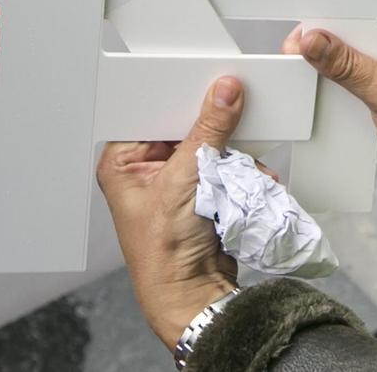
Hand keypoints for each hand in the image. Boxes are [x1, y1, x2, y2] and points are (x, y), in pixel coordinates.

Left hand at [97, 78, 242, 349]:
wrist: (191, 298)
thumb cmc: (164, 251)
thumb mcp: (184, 181)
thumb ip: (208, 132)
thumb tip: (225, 91)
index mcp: (122, 161)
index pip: (150, 111)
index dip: (177, 94)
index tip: (206, 77)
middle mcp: (145, 169)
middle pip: (183, 127)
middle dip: (213, 126)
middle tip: (236, 106)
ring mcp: (174, 183)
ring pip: (208, 146)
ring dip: (232, 152)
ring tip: (246, 159)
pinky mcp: (200, 195)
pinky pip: (223, 167)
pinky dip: (241, 171)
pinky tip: (254, 177)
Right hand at [284, 24, 376, 184]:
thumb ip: (349, 67)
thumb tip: (312, 42)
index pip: (354, 11)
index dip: (324, 21)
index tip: (300, 39)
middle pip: (341, 27)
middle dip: (316, 41)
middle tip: (293, 58)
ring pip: (336, 51)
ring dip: (319, 63)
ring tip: (301, 74)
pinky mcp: (369, 77)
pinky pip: (339, 72)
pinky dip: (327, 81)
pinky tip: (316, 89)